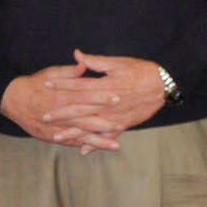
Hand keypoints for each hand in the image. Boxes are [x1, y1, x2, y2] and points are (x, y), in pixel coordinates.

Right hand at [1, 63, 123, 152]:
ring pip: (80, 135)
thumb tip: (85, 64)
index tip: (117, 98)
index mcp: (62, 95)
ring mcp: (55, 127)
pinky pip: (70, 142)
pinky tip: (96, 149)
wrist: (13, 100)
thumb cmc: (34, 84)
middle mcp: (60, 113)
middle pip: (85, 118)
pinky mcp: (51, 136)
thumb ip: (70, 72)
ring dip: (98, 140)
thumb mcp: (52, 73)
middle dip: (104, 123)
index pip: (85, 96)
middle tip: (121, 125)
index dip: (101, 97)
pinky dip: (83, 146)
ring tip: (115, 145)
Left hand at [48, 50, 167, 134]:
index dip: (61, 84)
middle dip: (60, 113)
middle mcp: (107, 104)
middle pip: (79, 109)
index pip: (77, 85)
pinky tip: (83, 151)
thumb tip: (77, 55)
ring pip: (89, 127)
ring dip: (73, 132)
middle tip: (44, 116)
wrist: (162, 85)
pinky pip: (106, 136)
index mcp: (104, 86)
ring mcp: (114, 117)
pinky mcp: (122, 124)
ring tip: (56, 137)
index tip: (46, 85)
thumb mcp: (117, 63)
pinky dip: (95, 144)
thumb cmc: (140, 70)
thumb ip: (96, 61)